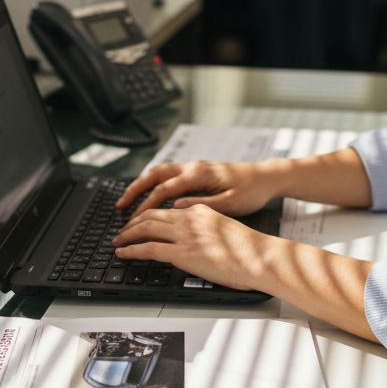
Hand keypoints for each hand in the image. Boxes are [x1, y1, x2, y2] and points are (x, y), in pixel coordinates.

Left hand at [112, 205, 274, 291]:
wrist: (259, 257)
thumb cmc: (248, 250)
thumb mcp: (223, 229)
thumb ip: (205, 229)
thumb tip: (195, 240)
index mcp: (199, 210)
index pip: (166, 209)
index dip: (148, 214)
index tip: (138, 221)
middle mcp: (189, 218)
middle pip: (151, 215)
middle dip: (132, 223)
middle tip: (121, 230)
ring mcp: (184, 235)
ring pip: (145, 229)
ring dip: (127, 235)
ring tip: (117, 241)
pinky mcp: (182, 253)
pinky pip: (148, 249)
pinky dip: (131, 250)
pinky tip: (122, 253)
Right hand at [115, 160, 282, 217]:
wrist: (267, 178)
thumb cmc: (252, 192)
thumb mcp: (230, 203)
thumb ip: (202, 205)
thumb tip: (176, 207)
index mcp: (199, 174)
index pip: (164, 190)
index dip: (145, 205)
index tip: (132, 220)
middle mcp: (193, 167)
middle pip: (154, 175)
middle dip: (134, 190)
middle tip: (119, 207)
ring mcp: (194, 167)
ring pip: (159, 173)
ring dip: (141, 186)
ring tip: (127, 202)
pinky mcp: (197, 172)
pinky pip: (169, 175)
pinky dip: (154, 184)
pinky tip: (149, 196)